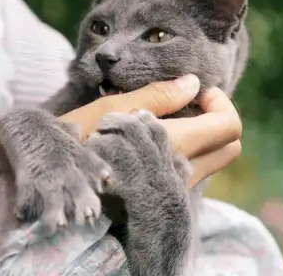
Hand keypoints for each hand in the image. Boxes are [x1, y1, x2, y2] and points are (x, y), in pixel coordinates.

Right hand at [59, 74, 241, 187]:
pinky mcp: (161, 198)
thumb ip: (158, 96)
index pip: (228, 127)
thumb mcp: (113, 109)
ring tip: (169, 119)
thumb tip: (194, 84)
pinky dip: (188, 151)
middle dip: (218, 119)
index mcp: (173, 146)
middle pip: (229, 147)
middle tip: (189, 104)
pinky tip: (157, 140)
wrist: (53, 183)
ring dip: (203, 135)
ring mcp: (172, 191)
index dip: (219, 102)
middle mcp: (180, 174)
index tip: (193, 93)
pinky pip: (192, 172)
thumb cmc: (76, 139)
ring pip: (212, 161)